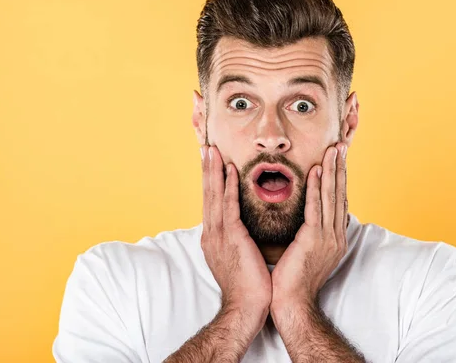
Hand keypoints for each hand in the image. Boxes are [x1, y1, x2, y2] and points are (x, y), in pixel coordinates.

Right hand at [200, 145, 271, 329]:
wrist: (247, 308)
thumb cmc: (248, 286)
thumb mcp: (238, 258)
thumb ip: (237, 240)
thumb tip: (243, 228)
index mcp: (213, 239)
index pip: (211, 204)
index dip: (210, 182)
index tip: (211, 163)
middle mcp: (211, 234)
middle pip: (208, 195)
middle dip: (207, 170)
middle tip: (206, 148)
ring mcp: (218, 236)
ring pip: (214, 196)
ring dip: (214, 171)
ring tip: (213, 150)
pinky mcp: (231, 238)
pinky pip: (229, 206)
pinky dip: (228, 187)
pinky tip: (230, 170)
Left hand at [270, 142, 348, 314]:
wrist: (291, 305)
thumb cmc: (293, 281)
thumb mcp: (307, 253)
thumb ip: (311, 233)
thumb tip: (309, 218)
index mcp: (335, 238)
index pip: (338, 202)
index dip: (338, 179)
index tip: (337, 159)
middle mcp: (336, 236)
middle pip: (339, 195)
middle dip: (340, 169)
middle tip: (340, 146)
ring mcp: (328, 238)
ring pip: (330, 197)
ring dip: (332, 171)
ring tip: (332, 150)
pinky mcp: (314, 240)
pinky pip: (315, 208)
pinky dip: (316, 188)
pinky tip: (316, 171)